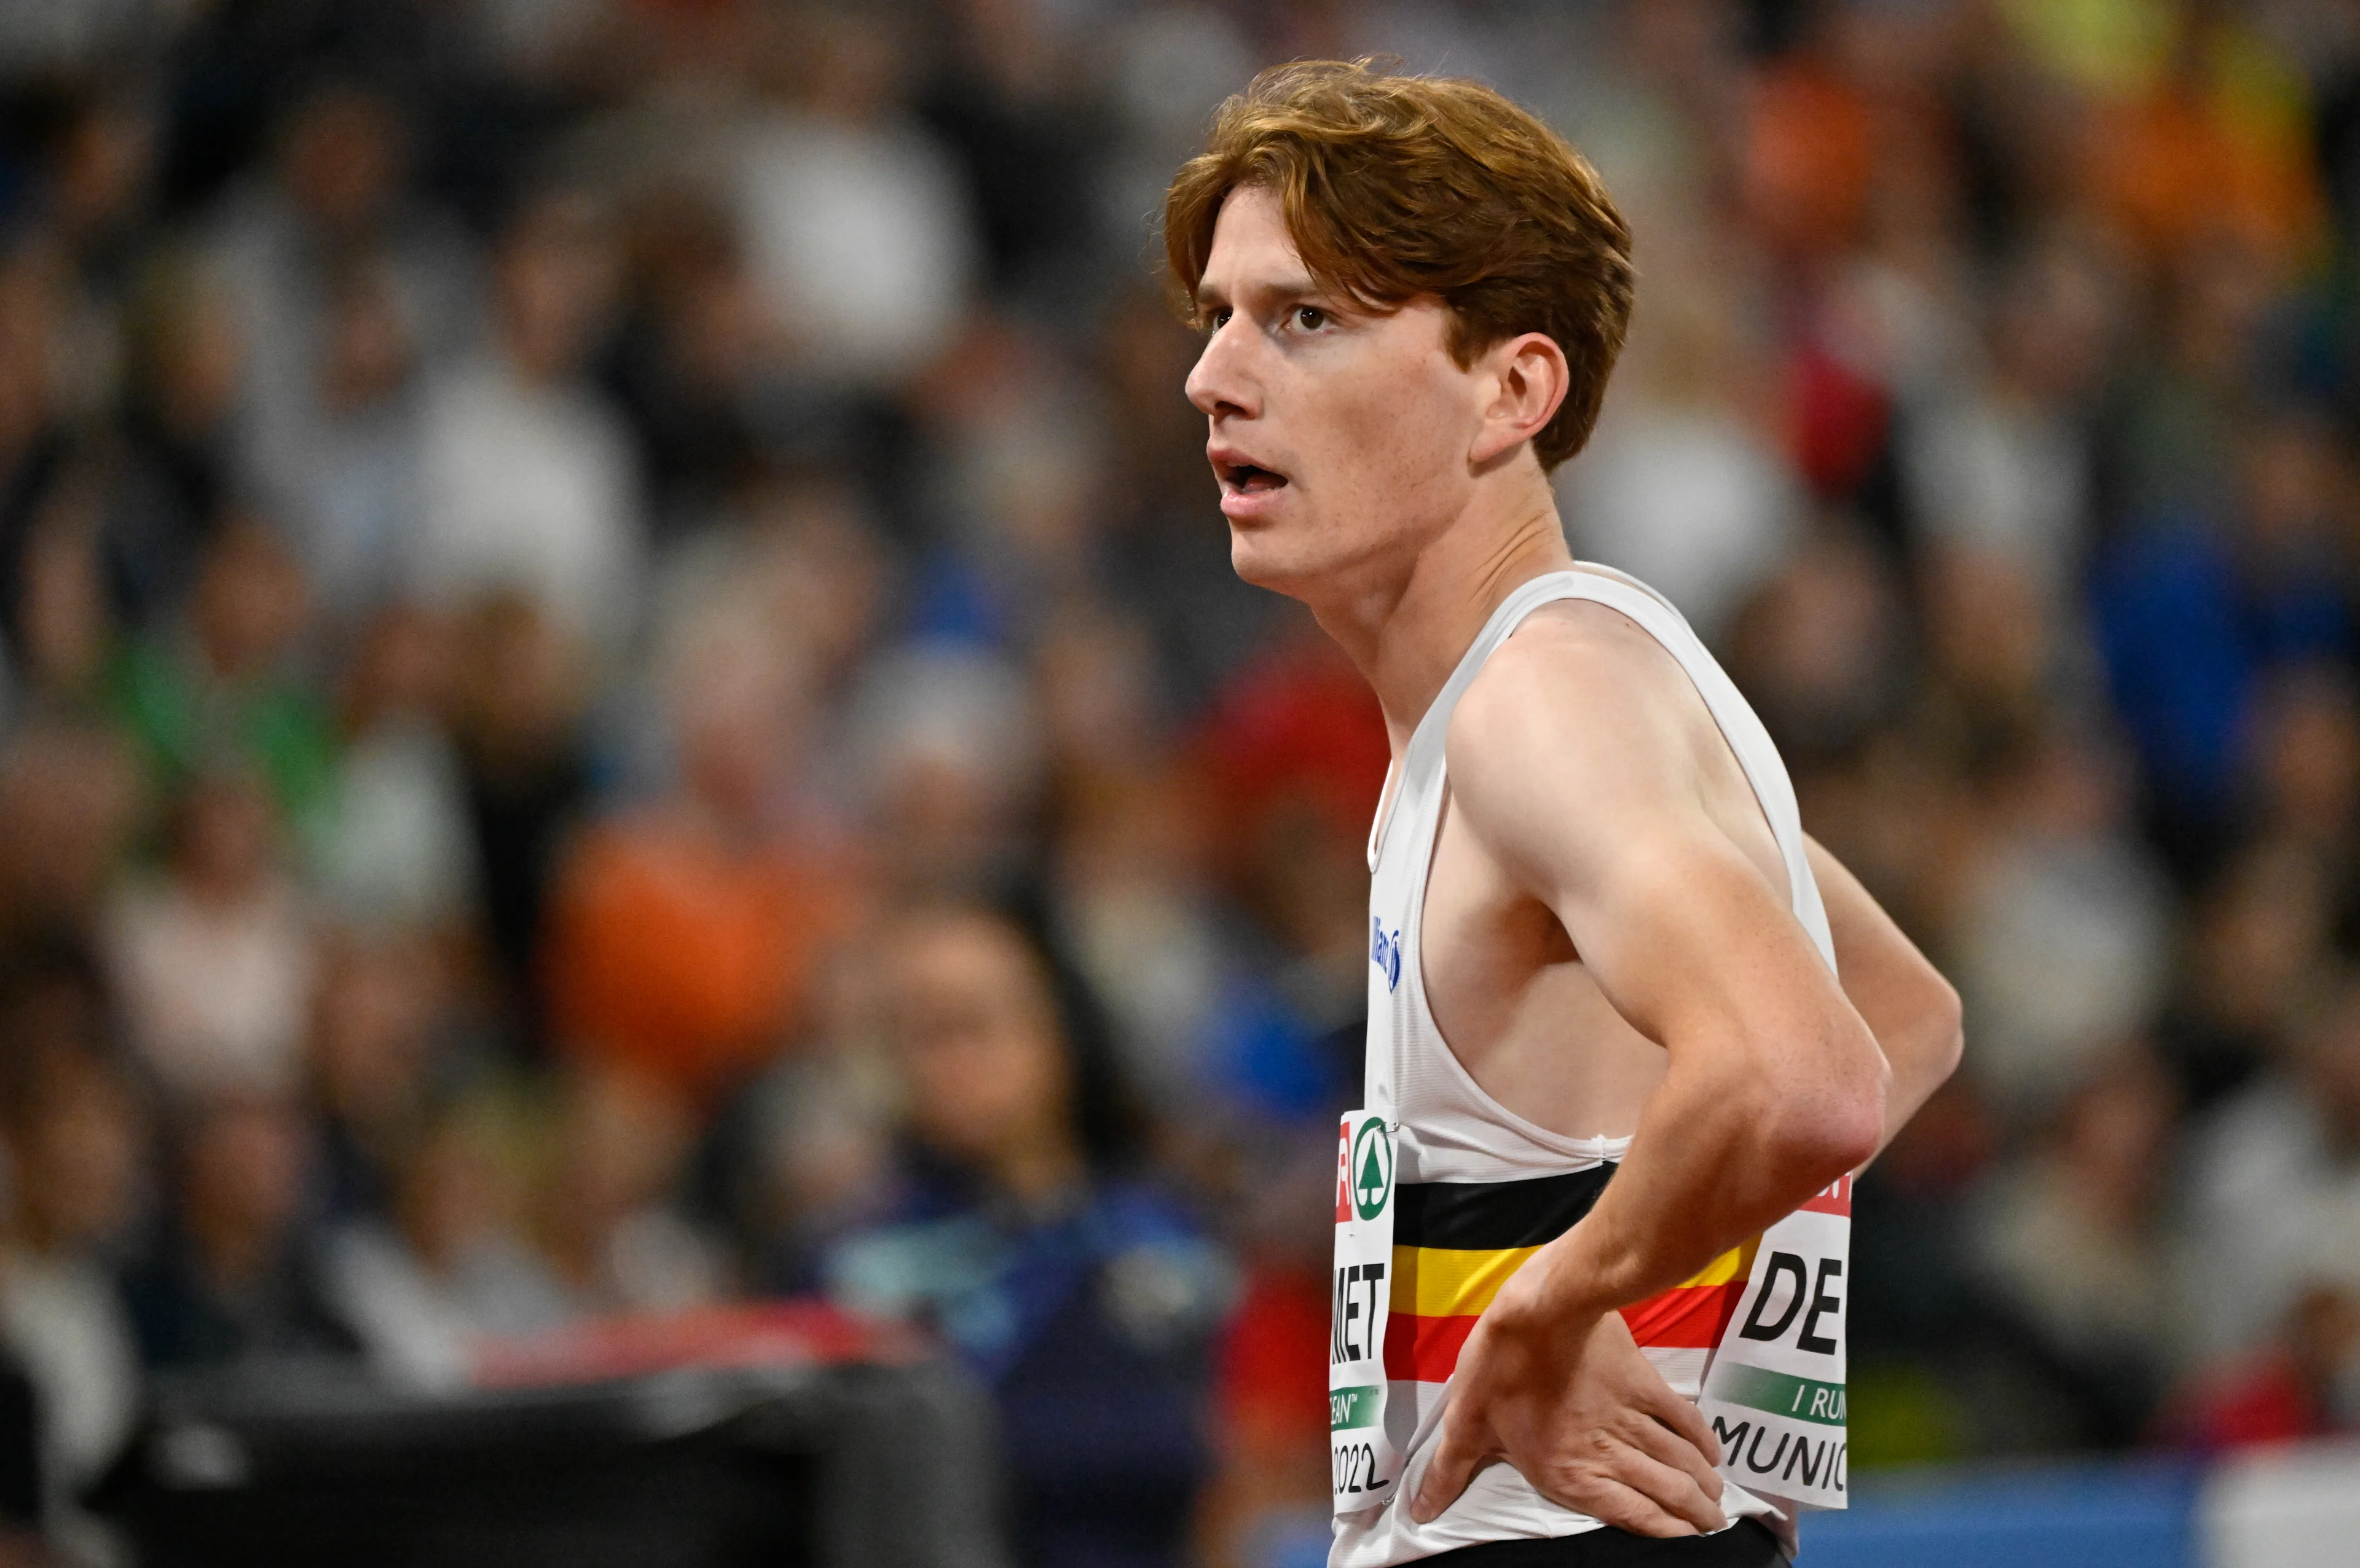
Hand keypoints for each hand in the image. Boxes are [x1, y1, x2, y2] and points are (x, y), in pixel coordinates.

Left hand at [1407, 1283, 1726, 1535]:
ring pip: (1678, 1461)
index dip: (1666, 1532)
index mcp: (1568, 1471)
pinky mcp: (1643, 1382)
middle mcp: (1607, 1452)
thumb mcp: (1468, 1421)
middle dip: (1694, 1515)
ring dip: (1702, 1484)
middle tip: (1713, 1525)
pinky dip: (1701, 1438)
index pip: (1632, 1514)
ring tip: (1717, 1502)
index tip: (1688, 1540)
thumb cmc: (1499, 1366)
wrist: (1542, 1307)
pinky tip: (1712, 1453)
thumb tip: (1420, 1511)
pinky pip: (1681, 1418)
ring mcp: (1629, 1417)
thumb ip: (1452, 1470)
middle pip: (1666, 1492)